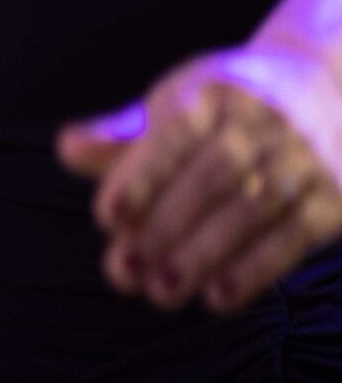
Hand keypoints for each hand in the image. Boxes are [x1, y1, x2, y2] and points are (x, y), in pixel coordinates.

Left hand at [59, 51, 341, 312]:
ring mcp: (301, 160)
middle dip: (164, 228)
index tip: (106, 217)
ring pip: (250, 211)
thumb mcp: (175, 102)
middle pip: (211, 179)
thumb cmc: (226, 104)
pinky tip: (217, 296)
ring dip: (203, 256)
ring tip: (160, 291)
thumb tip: (67, 150)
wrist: (325, 86)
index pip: (173, 137)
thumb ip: (121, 134)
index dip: (140, 178)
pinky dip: (255, 270)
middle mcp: (261, 123)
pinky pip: (293, 237)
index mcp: (212, 93)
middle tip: (123, 271)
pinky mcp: (331, 198)